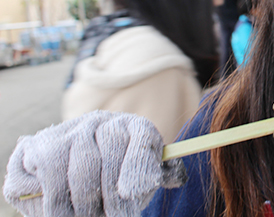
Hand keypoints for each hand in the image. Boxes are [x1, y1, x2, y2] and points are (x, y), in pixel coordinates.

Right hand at [3, 111, 186, 216]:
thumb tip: (176, 177)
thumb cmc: (119, 173)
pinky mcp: (40, 145)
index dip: (136, 167)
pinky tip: (64, 214)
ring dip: (82, 204)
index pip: (140, 139)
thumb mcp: (143, 173)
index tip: (132, 195)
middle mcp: (102, 121)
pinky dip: (55, 202)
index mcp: (134, 126)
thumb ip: (154, 175)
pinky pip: (46, 175)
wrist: (79, 160)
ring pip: (76, 168)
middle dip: (108, 197)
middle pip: (105, 157)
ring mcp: (71, 130)